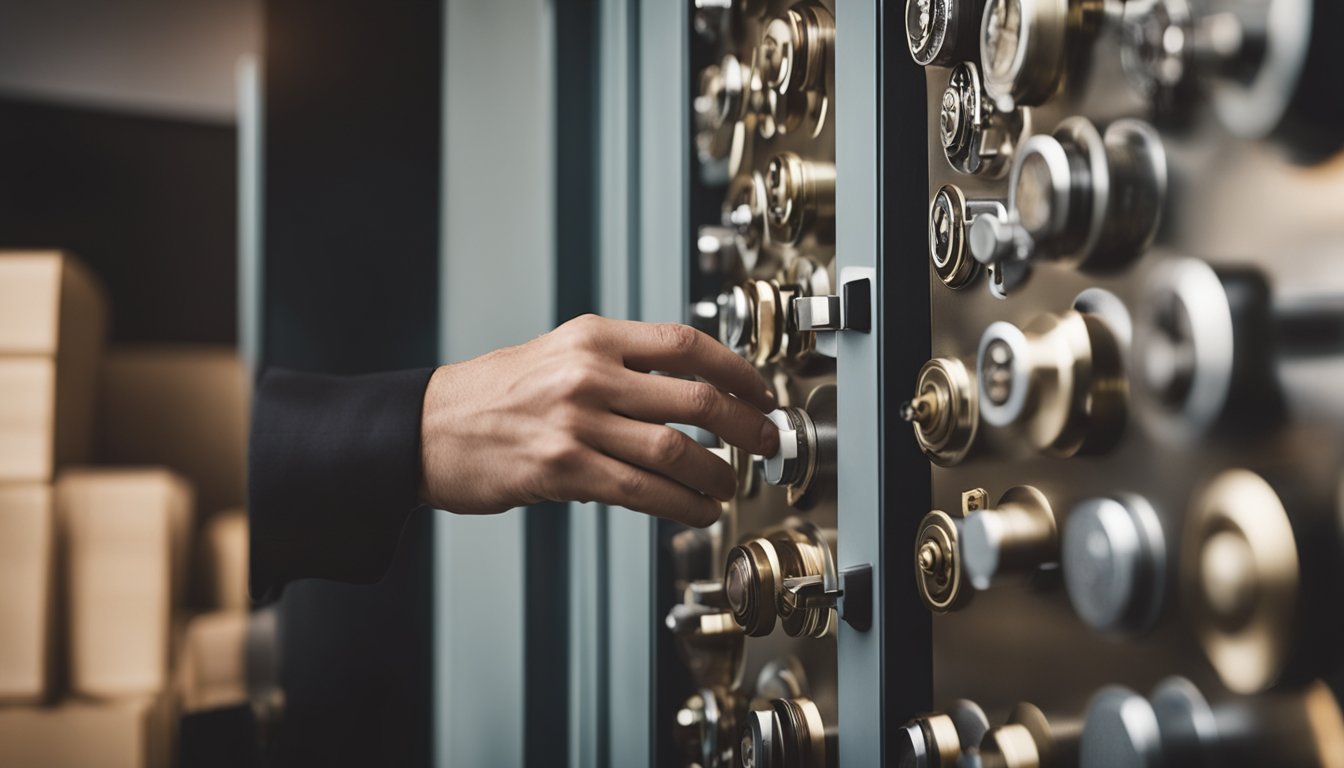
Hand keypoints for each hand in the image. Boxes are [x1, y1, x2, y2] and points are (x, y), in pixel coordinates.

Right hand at [419, 314, 779, 526]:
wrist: (427, 428)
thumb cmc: (494, 394)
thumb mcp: (558, 353)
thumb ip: (620, 363)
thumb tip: (690, 387)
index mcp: (592, 336)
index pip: (686, 344)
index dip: (738, 370)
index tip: (762, 392)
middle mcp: (588, 373)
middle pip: (695, 398)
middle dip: (745, 426)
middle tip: (767, 441)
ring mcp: (576, 423)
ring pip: (675, 451)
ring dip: (717, 474)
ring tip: (730, 485)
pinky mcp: (564, 471)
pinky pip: (642, 491)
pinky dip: (682, 505)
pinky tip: (698, 511)